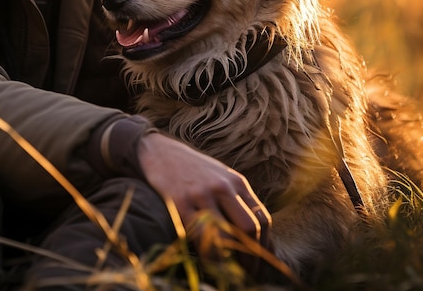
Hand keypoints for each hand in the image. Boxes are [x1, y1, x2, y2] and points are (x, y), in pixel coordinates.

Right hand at [137, 132, 270, 266]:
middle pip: (249, 227)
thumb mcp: (221, 177)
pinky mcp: (179, 202)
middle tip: (247, 272)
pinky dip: (206, 255)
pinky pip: (198, 235)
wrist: (160, 151)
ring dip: (230, 261)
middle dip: (251, 256)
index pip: (262, 219)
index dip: (264, 246)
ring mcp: (200, 194)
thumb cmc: (193, 170)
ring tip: (228, 272)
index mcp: (236, 182)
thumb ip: (239, 200)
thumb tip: (258, 234)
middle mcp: (222, 186)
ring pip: (225, 235)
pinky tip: (206, 262)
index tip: (259, 262)